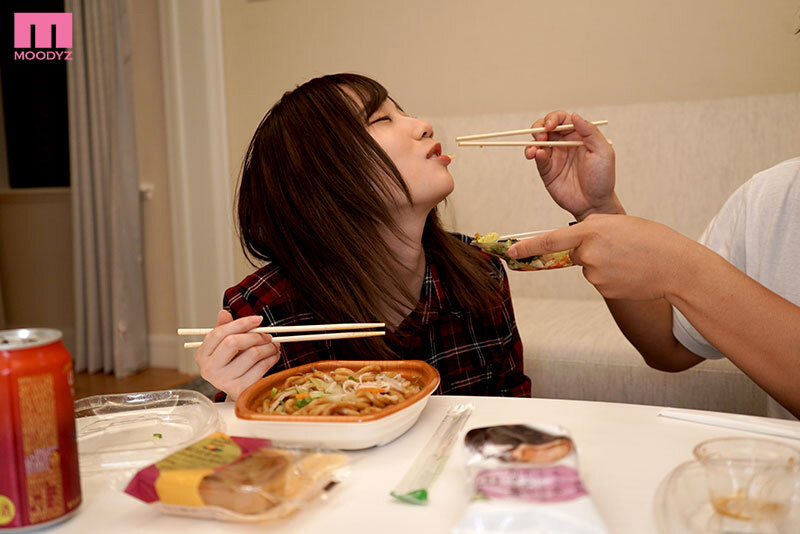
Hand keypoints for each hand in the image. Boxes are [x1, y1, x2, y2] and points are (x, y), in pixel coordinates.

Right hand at [193, 310, 280, 399]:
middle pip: (233, 342)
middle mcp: (209, 369)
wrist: (238, 391)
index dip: (241, 323)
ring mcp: (223, 381)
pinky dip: (271, 358)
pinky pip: (261, 367)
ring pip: (252, 354)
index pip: (219, 333)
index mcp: (202, 355)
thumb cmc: (232, 364)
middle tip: (268, 336)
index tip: (258, 319)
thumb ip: (225, 329)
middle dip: (255, 336)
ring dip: (268, 347)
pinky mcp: (239, 389)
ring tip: (273, 346)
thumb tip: (224, 313)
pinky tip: (273, 356)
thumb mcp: (225, 346)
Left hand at [507, 214, 696, 300]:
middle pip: (574, 252)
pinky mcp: (603, 289)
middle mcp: (589, 252)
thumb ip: (593, 231)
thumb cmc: (652, 240)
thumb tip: (576, 244)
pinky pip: (598, 280)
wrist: (676, 266)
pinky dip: (610, 276)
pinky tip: (629, 272)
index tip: (511, 251)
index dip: (528, 247)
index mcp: (592, 229)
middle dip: (588, 250)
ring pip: (587, 267)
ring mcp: (595, 273)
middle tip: (618, 248)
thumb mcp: (618, 224)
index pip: (551, 239)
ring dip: (602, 264)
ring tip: (628, 260)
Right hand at [526, 111, 621, 219]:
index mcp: (578, 136)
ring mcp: (555, 157)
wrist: (594, 204)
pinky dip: (534, 154)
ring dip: (532, 141)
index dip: (554, 118)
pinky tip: (537, 155)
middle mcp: (565, 144)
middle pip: (546, 127)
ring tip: (534, 148)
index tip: (551, 126)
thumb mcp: (603, 152)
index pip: (562, 120)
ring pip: (538, 142)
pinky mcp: (547, 170)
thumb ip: (590, 132)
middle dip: (539, 127)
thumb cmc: (602, 178)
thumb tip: (575, 116)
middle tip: (541, 136)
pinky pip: (538, 159)